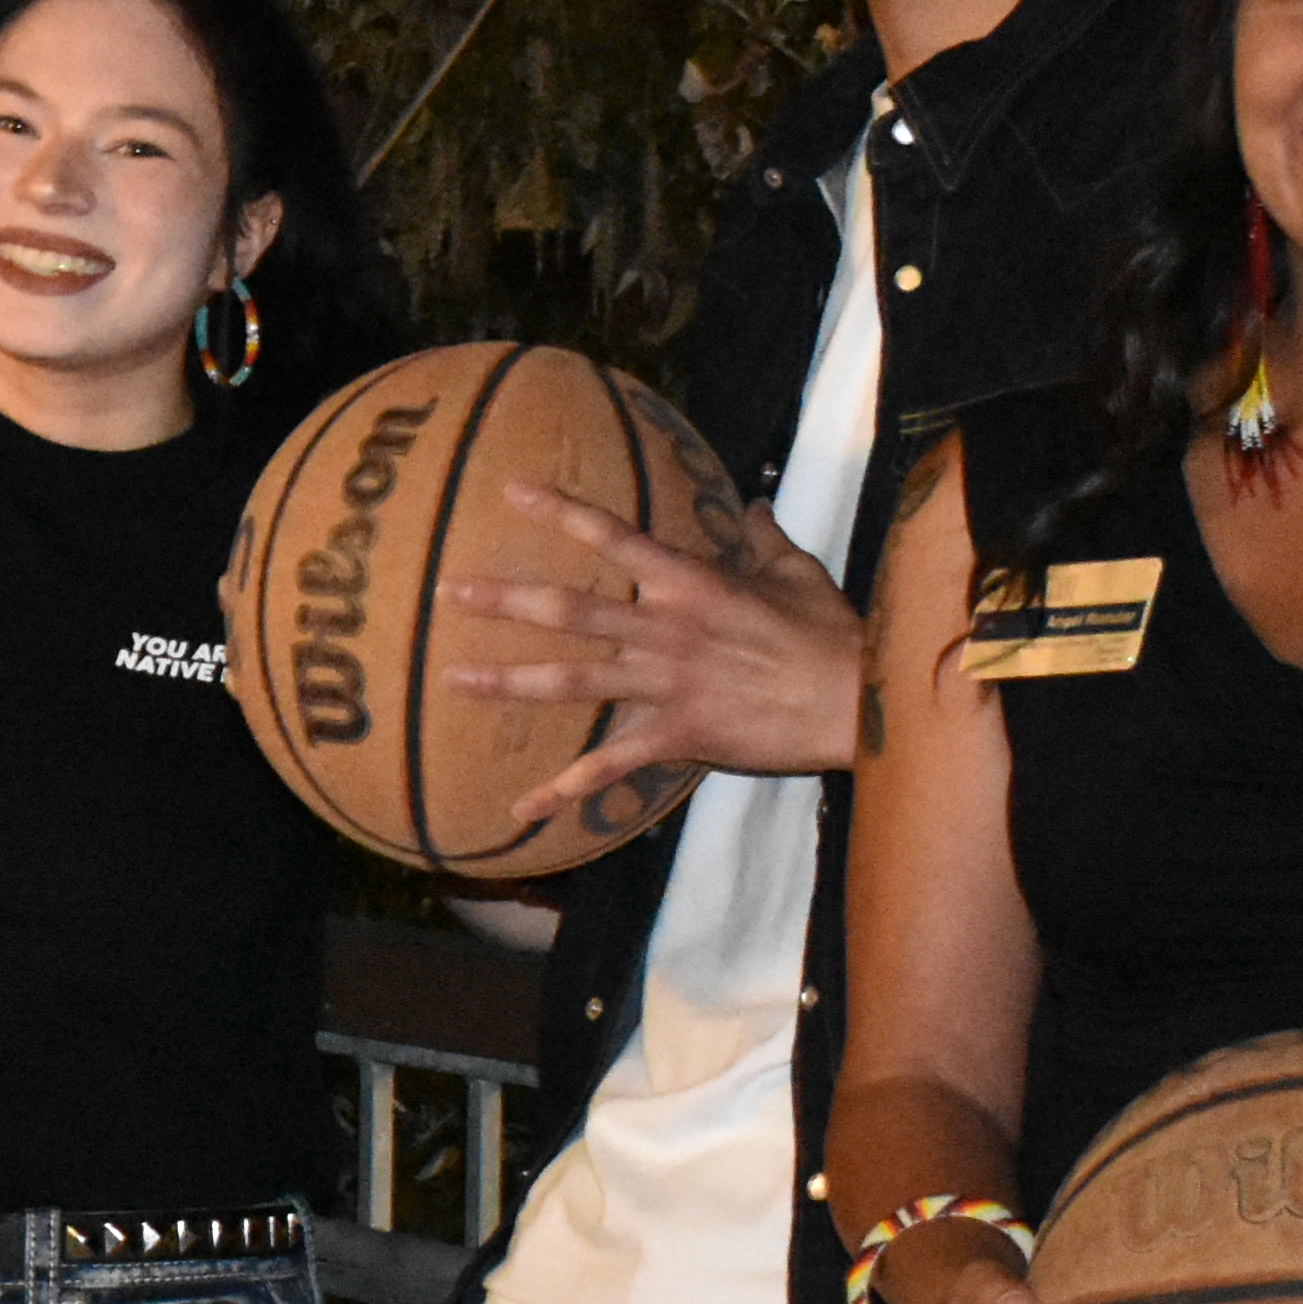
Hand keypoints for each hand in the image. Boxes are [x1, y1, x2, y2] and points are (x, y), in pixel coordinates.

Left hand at [448, 484, 863, 823]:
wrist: (853, 700)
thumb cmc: (830, 633)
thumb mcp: (797, 572)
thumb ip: (766, 537)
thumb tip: (756, 501)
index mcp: (690, 584)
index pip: (613, 538)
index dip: (560, 511)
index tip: (511, 492)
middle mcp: (664, 630)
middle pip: (569, 610)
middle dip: (505, 600)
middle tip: (449, 591)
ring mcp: (664, 685)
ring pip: (571, 681)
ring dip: (509, 681)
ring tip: (454, 677)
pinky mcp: (675, 736)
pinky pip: (608, 768)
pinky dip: (563, 791)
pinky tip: (522, 811)